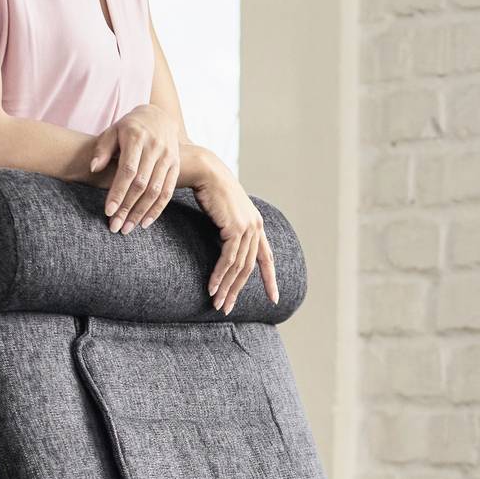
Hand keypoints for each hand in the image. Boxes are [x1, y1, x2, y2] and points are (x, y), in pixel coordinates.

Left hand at [87, 106, 182, 232]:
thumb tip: (93, 168)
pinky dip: (157, 209)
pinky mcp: (176, 166)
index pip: (127, 170)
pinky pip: (168, 192)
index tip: (108, 210)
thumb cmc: (130, 126)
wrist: (159, 116)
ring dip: (141, 212)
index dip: (118, 192)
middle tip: (115, 226)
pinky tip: (145, 223)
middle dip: (127, 207)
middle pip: (141, 184)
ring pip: (155, 191)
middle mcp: (155, 148)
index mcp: (137, 138)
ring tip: (127, 228)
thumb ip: (102, 149)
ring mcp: (168, 158)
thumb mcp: (113, 130)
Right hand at [191, 154, 280, 315]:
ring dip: (226, 287)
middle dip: (237, 291)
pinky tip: (212, 287)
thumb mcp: (223, 212)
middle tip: (226, 308)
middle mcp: (256, 227)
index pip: (266, 257)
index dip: (269, 279)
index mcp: (256, 224)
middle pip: (249, 268)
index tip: (274, 298)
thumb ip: (227, 228)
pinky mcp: (236, 228)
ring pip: (238, 267)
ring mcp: (248, 227)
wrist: (205, 170)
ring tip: (217, 303)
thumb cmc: (209, 189)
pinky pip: (228, 259)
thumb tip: (223, 241)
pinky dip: (220, 275)